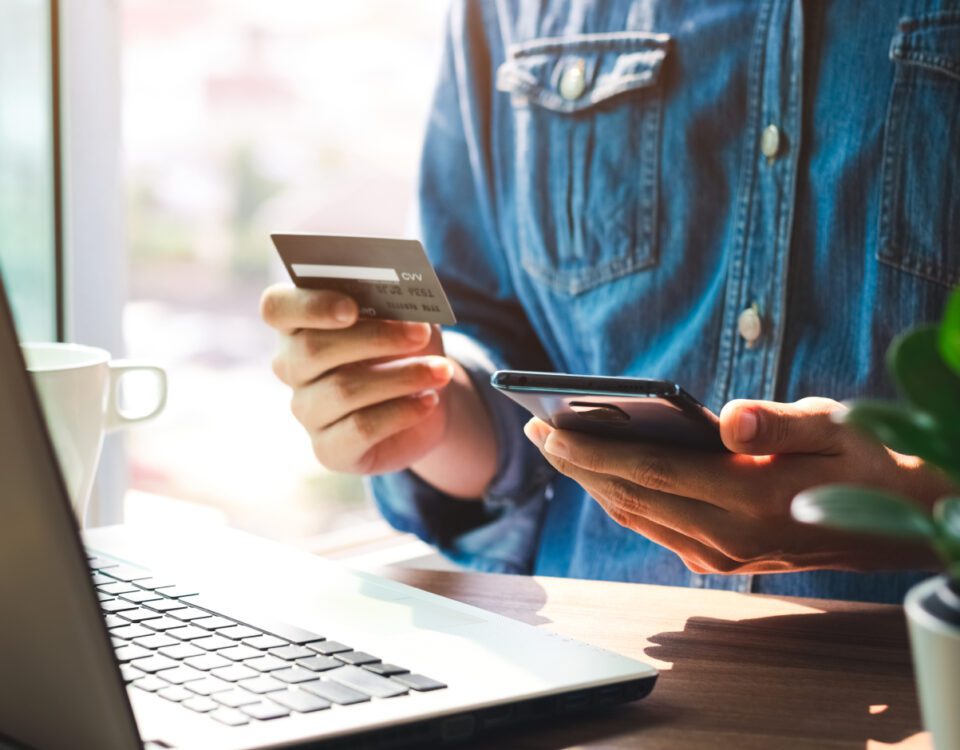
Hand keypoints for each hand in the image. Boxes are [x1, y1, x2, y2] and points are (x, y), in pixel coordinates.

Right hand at [261, 284, 454, 474]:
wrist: (426, 402)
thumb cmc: (406, 348)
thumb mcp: (407, 318)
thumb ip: (397, 304)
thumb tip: (404, 301)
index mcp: (298, 324)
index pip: (276, 308)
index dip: (308, 305)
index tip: (351, 307)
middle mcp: (292, 368)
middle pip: (311, 349)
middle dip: (374, 338)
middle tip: (420, 334)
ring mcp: (306, 411)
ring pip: (343, 390)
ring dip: (401, 376)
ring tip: (441, 370)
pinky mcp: (329, 449)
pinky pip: (360, 428)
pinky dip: (401, 412)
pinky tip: (429, 401)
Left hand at [524, 397, 947, 573]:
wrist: (897, 521)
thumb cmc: (864, 461)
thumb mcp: (837, 426)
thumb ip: (781, 423)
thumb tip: (728, 418)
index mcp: (750, 500)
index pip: (649, 472)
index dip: (593, 451)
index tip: (547, 428)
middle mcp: (727, 538)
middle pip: (630, 497)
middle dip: (576, 464)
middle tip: (534, 428)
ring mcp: (721, 556)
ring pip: (636, 516)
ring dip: (591, 482)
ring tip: (556, 445)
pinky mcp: (720, 559)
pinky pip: (654, 526)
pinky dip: (620, 497)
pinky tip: (601, 471)